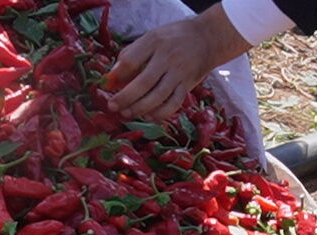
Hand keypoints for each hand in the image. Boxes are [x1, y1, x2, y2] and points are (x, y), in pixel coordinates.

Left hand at [107, 4, 251, 121]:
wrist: (207, 38)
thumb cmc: (173, 39)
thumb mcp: (152, 37)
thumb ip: (132, 54)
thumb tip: (113, 76)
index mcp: (154, 42)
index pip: (131, 60)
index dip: (118, 75)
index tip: (108, 84)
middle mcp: (167, 58)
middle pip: (143, 82)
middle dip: (125, 97)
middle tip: (113, 106)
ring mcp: (179, 73)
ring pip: (158, 96)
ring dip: (140, 108)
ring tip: (127, 113)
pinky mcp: (188, 85)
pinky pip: (173, 104)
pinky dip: (160, 113)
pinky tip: (149, 116)